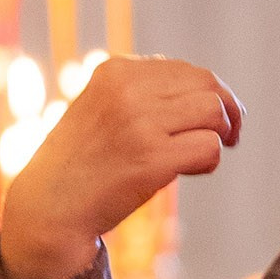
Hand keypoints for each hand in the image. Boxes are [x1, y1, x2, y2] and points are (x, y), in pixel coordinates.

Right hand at [0, 56, 241, 278]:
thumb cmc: (79, 164)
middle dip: (227, 109)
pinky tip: (193, 171)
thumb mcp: (100, 109)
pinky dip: (210, 160)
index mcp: (114, 71)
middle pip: (207, 85)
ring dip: (222, 133)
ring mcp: (139, 123)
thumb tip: (206, 91)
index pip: (184, 70)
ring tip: (211, 151)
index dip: (208, 93)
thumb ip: (141, 93)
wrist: (47, 208)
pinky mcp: (151, 159)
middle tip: (232, 134)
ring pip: (213, 112)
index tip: (214, 117)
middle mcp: (126, 90)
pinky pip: (209, 148)